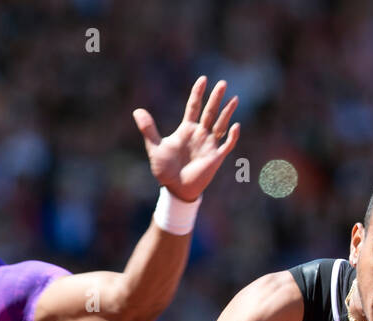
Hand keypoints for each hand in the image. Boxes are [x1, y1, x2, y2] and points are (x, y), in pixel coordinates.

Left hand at [134, 76, 240, 201]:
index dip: (198, 93)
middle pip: (210, 112)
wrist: (175, 189)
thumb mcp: (155, 147)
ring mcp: (209, 145)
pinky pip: (226, 145)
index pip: (194, 107)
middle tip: (222, 83)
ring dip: (227, 112)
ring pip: (221, 124)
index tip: (203, 79)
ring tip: (234, 98)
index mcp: (186, 130)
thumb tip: (137, 110)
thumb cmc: (165, 169)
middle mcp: (200, 134)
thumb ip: (148, 129)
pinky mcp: (215, 157)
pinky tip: (235, 126)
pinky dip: (231, 136)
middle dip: (216, 98)